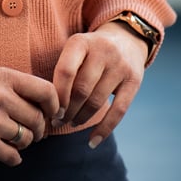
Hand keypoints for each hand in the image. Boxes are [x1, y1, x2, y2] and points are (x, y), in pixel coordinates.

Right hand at [0, 67, 59, 165]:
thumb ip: (13, 86)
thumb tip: (46, 103)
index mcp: (2, 77)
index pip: (45, 90)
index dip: (54, 105)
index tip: (52, 114)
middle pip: (38, 119)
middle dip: (38, 129)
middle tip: (30, 132)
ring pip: (27, 139)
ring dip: (23, 143)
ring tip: (11, 139)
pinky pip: (14, 156)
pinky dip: (13, 157)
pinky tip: (4, 151)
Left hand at [52, 22, 147, 147]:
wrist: (126, 38)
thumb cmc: (91, 50)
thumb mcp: (76, 48)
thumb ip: (64, 69)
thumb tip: (46, 104)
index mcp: (81, 42)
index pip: (66, 71)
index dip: (58, 95)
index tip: (52, 111)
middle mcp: (102, 51)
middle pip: (81, 89)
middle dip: (67, 110)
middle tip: (58, 121)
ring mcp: (120, 66)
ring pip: (97, 101)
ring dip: (81, 118)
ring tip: (72, 123)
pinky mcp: (134, 81)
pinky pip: (118, 111)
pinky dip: (104, 129)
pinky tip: (92, 141)